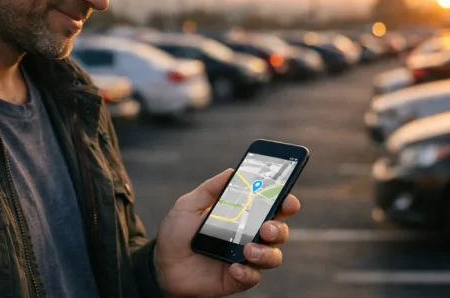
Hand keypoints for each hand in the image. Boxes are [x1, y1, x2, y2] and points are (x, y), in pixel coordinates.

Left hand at [154, 169, 300, 297]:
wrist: (162, 266)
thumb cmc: (176, 234)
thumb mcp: (188, 206)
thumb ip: (210, 189)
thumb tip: (232, 171)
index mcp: (241, 215)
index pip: (270, 206)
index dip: (284, 201)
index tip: (287, 198)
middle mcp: (248, 236)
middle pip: (278, 230)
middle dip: (279, 227)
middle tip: (266, 227)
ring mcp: (245, 258)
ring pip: (273, 256)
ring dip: (266, 252)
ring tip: (248, 250)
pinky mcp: (238, 278)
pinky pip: (253, 277)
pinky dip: (247, 272)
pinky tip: (234, 267)